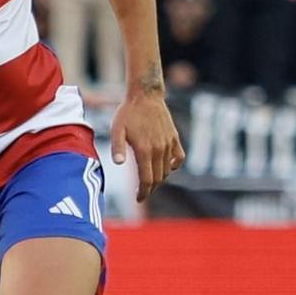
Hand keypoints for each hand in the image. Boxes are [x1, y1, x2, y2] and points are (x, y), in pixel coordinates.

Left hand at [112, 84, 184, 202]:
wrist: (145, 95)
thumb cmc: (127, 112)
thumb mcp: (117, 129)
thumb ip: (117, 148)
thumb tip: (118, 164)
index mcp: (144, 150)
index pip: (146, 180)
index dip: (143, 193)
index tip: (138, 199)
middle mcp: (159, 150)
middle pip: (157, 178)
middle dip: (149, 189)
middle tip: (142, 193)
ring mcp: (168, 144)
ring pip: (167, 171)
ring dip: (159, 179)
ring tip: (149, 181)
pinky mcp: (174, 138)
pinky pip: (179, 158)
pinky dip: (174, 166)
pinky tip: (167, 167)